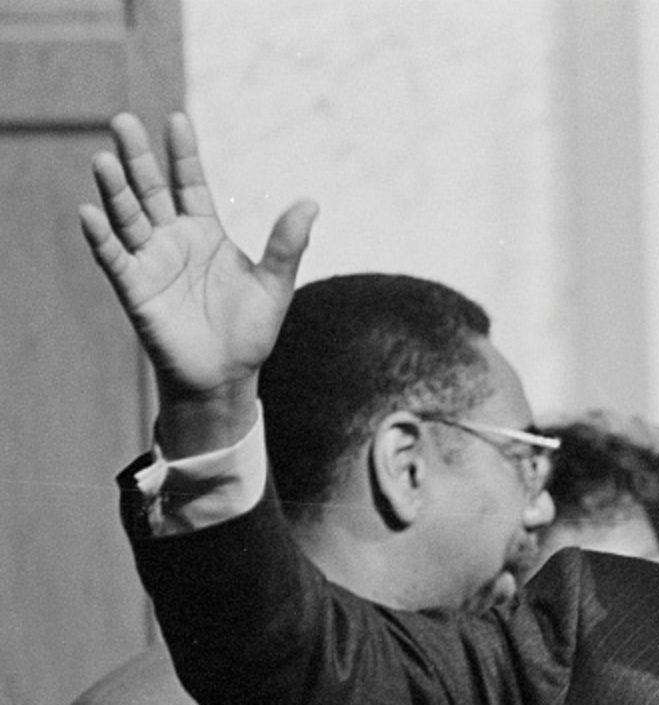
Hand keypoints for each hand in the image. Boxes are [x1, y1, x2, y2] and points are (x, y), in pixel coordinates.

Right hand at [78, 112, 315, 454]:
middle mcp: (172, 239)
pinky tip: (90, 213)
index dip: (182, 153)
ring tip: (103, 160)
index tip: (177, 119)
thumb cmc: (251, 331)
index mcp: (205, 231)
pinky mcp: (135, 289)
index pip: (190, 182)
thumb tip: (312, 202)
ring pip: (128, 218)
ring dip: (114, 191)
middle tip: (123, 121)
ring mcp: (151, 261)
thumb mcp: (275, 284)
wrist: (227, 376)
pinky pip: (113, 258)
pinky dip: (101, 237)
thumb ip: (287, 245)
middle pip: (151, 189)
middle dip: (137, 157)